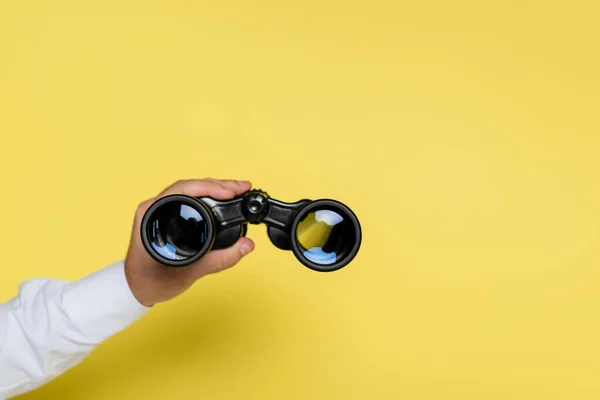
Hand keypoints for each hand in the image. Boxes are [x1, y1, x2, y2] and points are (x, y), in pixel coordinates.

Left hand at [124, 178, 254, 306]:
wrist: (137, 290)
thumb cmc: (152, 281)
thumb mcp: (189, 272)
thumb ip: (220, 260)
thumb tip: (246, 246)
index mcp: (150, 214)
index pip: (183, 189)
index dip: (209, 187)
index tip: (229, 192)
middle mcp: (154, 208)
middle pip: (190, 186)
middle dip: (219, 185)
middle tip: (241, 187)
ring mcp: (161, 211)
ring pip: (192, 191)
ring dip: (216, 188)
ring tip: (237, 190)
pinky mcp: (169, 216)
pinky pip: (190, 200)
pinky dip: (209, 197)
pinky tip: (223, 198)